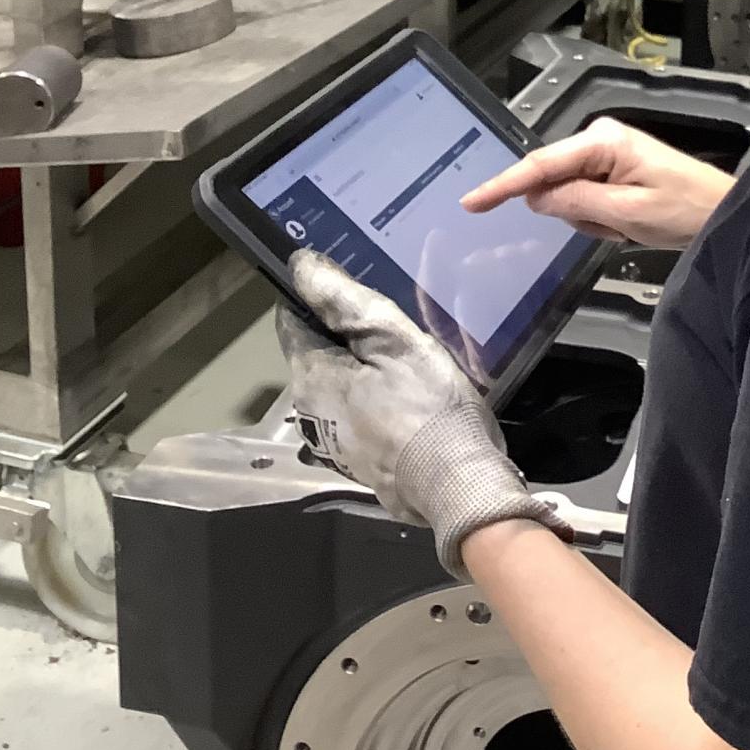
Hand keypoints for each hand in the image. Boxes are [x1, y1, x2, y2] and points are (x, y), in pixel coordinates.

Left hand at [277, 250, 564, 572]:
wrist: (458, 485)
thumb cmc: (427, 408)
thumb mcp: (394, 340)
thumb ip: (343, 301)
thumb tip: (299, 264)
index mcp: (310, 378)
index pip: (292, 319)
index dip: (318, 295)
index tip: (354, 280)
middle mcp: (308, 412)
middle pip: (317, 353)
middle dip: (345, 332)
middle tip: (393, 316)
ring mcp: (332, 442)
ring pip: (339, 383)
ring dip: (361, 366)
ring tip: (404, 351)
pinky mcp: (358, 461)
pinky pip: (357, 412)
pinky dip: (374, 396)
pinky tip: (408, 392)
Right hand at [461, 117, 732, 248]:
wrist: (721, 212)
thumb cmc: (684, 208)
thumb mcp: (626, 213)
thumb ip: (576, 203)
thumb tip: (536, 197)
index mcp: (602, 142)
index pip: (539, 166)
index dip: (503, 185)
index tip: (471, 202)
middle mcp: (600, 139)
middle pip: (553, 182)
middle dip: (575, 213)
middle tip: (615, 227)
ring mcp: (606, 153)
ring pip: (568, 196)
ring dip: (591, 219)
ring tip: (627, 225)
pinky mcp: (613, 168)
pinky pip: (586, 199)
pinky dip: (601, 218)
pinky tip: (627, 222)